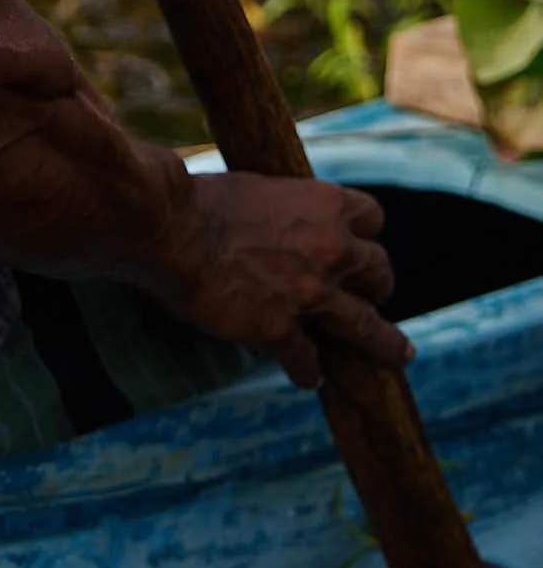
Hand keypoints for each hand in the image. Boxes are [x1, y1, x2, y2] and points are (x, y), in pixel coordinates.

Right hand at [148, 172, 411, 386]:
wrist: (170, 228)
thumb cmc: (200, 200)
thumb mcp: (254, 189)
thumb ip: (280, 210)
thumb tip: (275, 223)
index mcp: (324, 204)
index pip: (372, 216)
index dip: (366, 233)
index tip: (360, 243)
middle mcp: (331, 249)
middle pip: (379, 271)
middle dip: (378, 285)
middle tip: (375, 295)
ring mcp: (310, 293)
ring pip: (366, 326)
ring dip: (384, 343)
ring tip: (398, 355)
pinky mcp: (280, 329)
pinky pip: (306, 359)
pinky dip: (307, 370)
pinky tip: (306, 378)